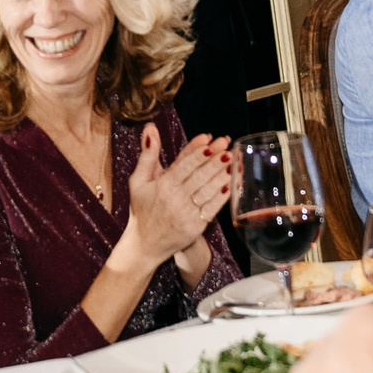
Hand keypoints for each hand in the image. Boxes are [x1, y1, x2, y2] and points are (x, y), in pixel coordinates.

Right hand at [116, 125, 231, 269]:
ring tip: (234, 161)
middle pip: (199, 176)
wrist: (145, 244)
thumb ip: (147, 154)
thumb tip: (150, 128)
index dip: (197, 153)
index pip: (183, 166)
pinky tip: (231, 184)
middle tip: (227, 146)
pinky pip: (212, 208)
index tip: (210, 141)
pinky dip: (222, 196)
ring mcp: (186, 214)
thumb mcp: (138, 181)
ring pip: (208, 191)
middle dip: (215, 160)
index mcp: (162, 186)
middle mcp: (175, 199)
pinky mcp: (196, 227)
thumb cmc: (142, 209)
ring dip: (222, 175)